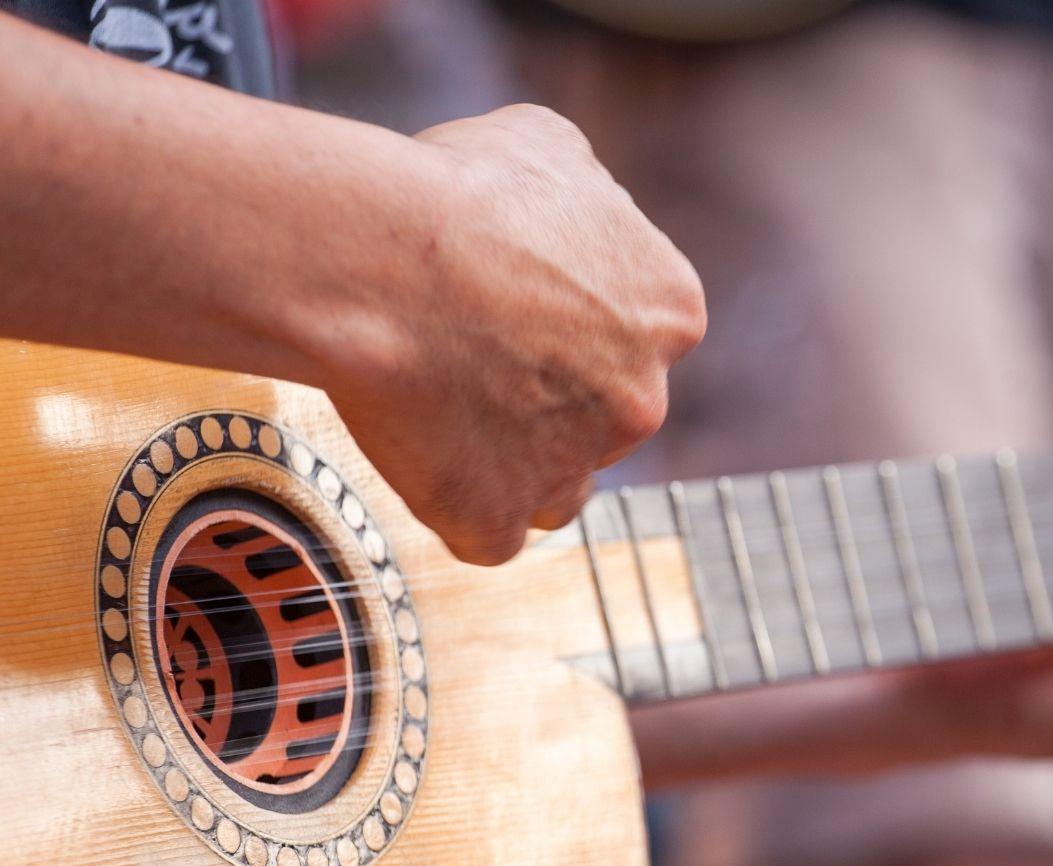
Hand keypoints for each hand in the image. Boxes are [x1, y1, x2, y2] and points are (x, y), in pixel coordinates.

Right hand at [317, 105, 705, 564]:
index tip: (513, 311)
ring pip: (556, 483)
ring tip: (442, 411)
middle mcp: (644, 399)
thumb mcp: (545, 147)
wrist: (381, 261)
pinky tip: (419, 454)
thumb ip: (585, 199)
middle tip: (465, 354)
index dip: (570, 325)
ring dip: (513, 460)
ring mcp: (575, 467)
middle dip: (545, 394)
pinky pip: (489, 531)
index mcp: (671, 310)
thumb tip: (575, 214)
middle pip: (602, 413)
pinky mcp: (499, 517)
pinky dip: (456, 502)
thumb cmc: (457, 191)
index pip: (634, 335)